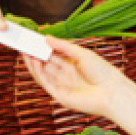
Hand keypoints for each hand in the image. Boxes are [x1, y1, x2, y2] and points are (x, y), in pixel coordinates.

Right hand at [21, 37, 135, 119]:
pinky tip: (34, 62)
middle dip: (35, 55)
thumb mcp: (81, 54)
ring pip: (43, 74)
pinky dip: (38, 73)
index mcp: (72, 65)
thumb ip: (63, 46)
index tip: (33, 39)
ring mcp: (62, 86)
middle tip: (24, 44)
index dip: (43, 48)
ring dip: (33, 63)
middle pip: (46, 64)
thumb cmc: (101, 71)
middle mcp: (66, 76)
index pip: (53, 56)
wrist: (111, 91)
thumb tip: (47, 38)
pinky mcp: (60, 96)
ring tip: (25, 51)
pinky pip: (46, 83)